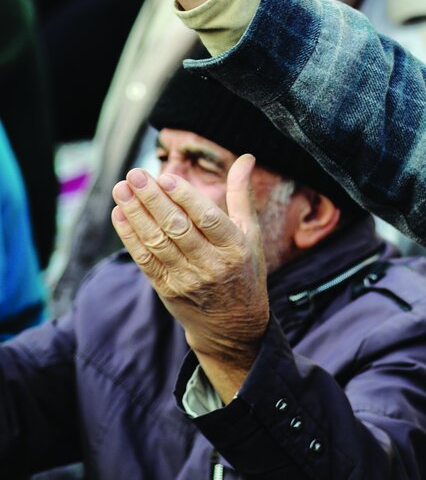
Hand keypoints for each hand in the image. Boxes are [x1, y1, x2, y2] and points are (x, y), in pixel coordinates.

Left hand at [111, 157, 268, 402]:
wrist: (232, 325)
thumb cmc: (244, 269)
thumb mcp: (251, 233)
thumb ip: (242, 194)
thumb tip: (246, 157)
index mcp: (236, 248)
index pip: (208, 219)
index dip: (186, 198)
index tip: (166, 177)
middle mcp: (211, 264)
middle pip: (176, 228)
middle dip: (153, 199)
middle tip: (135, 174)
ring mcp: (186, 278)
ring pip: (156, 242)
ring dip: (135, 214)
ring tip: (121, 188)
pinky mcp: (166, 289)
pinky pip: (144, 259)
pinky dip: (129, 236)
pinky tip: (119, 214)